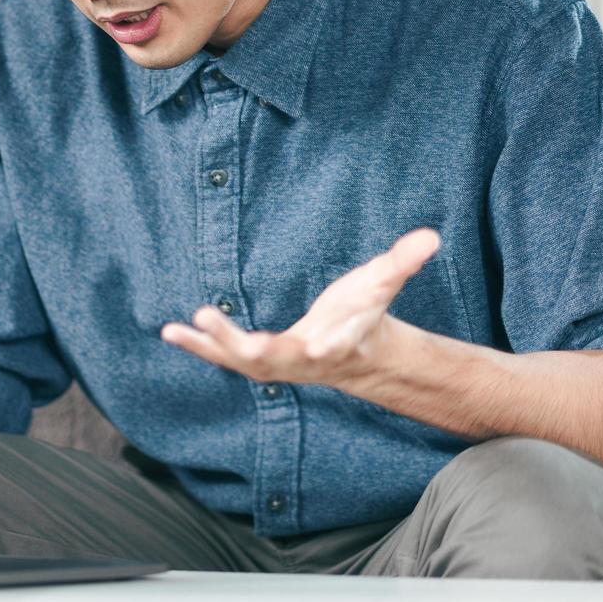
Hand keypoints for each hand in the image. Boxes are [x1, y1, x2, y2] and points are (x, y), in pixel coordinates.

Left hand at [160, 228, 439, 388]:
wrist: (355, 356)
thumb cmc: (364, 313)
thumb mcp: (382, 285)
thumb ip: (403, 262)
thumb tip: (432, 236)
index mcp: (333, 343)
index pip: (326, 347)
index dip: (319, 345)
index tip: (311, 346)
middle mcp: (300, 360)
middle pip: (268, 357)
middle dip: (238, 343)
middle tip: (209, 320)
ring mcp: (274, 364)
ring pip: (237, 361)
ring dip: (207, 346)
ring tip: (175, 328)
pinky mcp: (254, 360)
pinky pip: (221, 355)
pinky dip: (197, 345)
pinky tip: (170, 331)